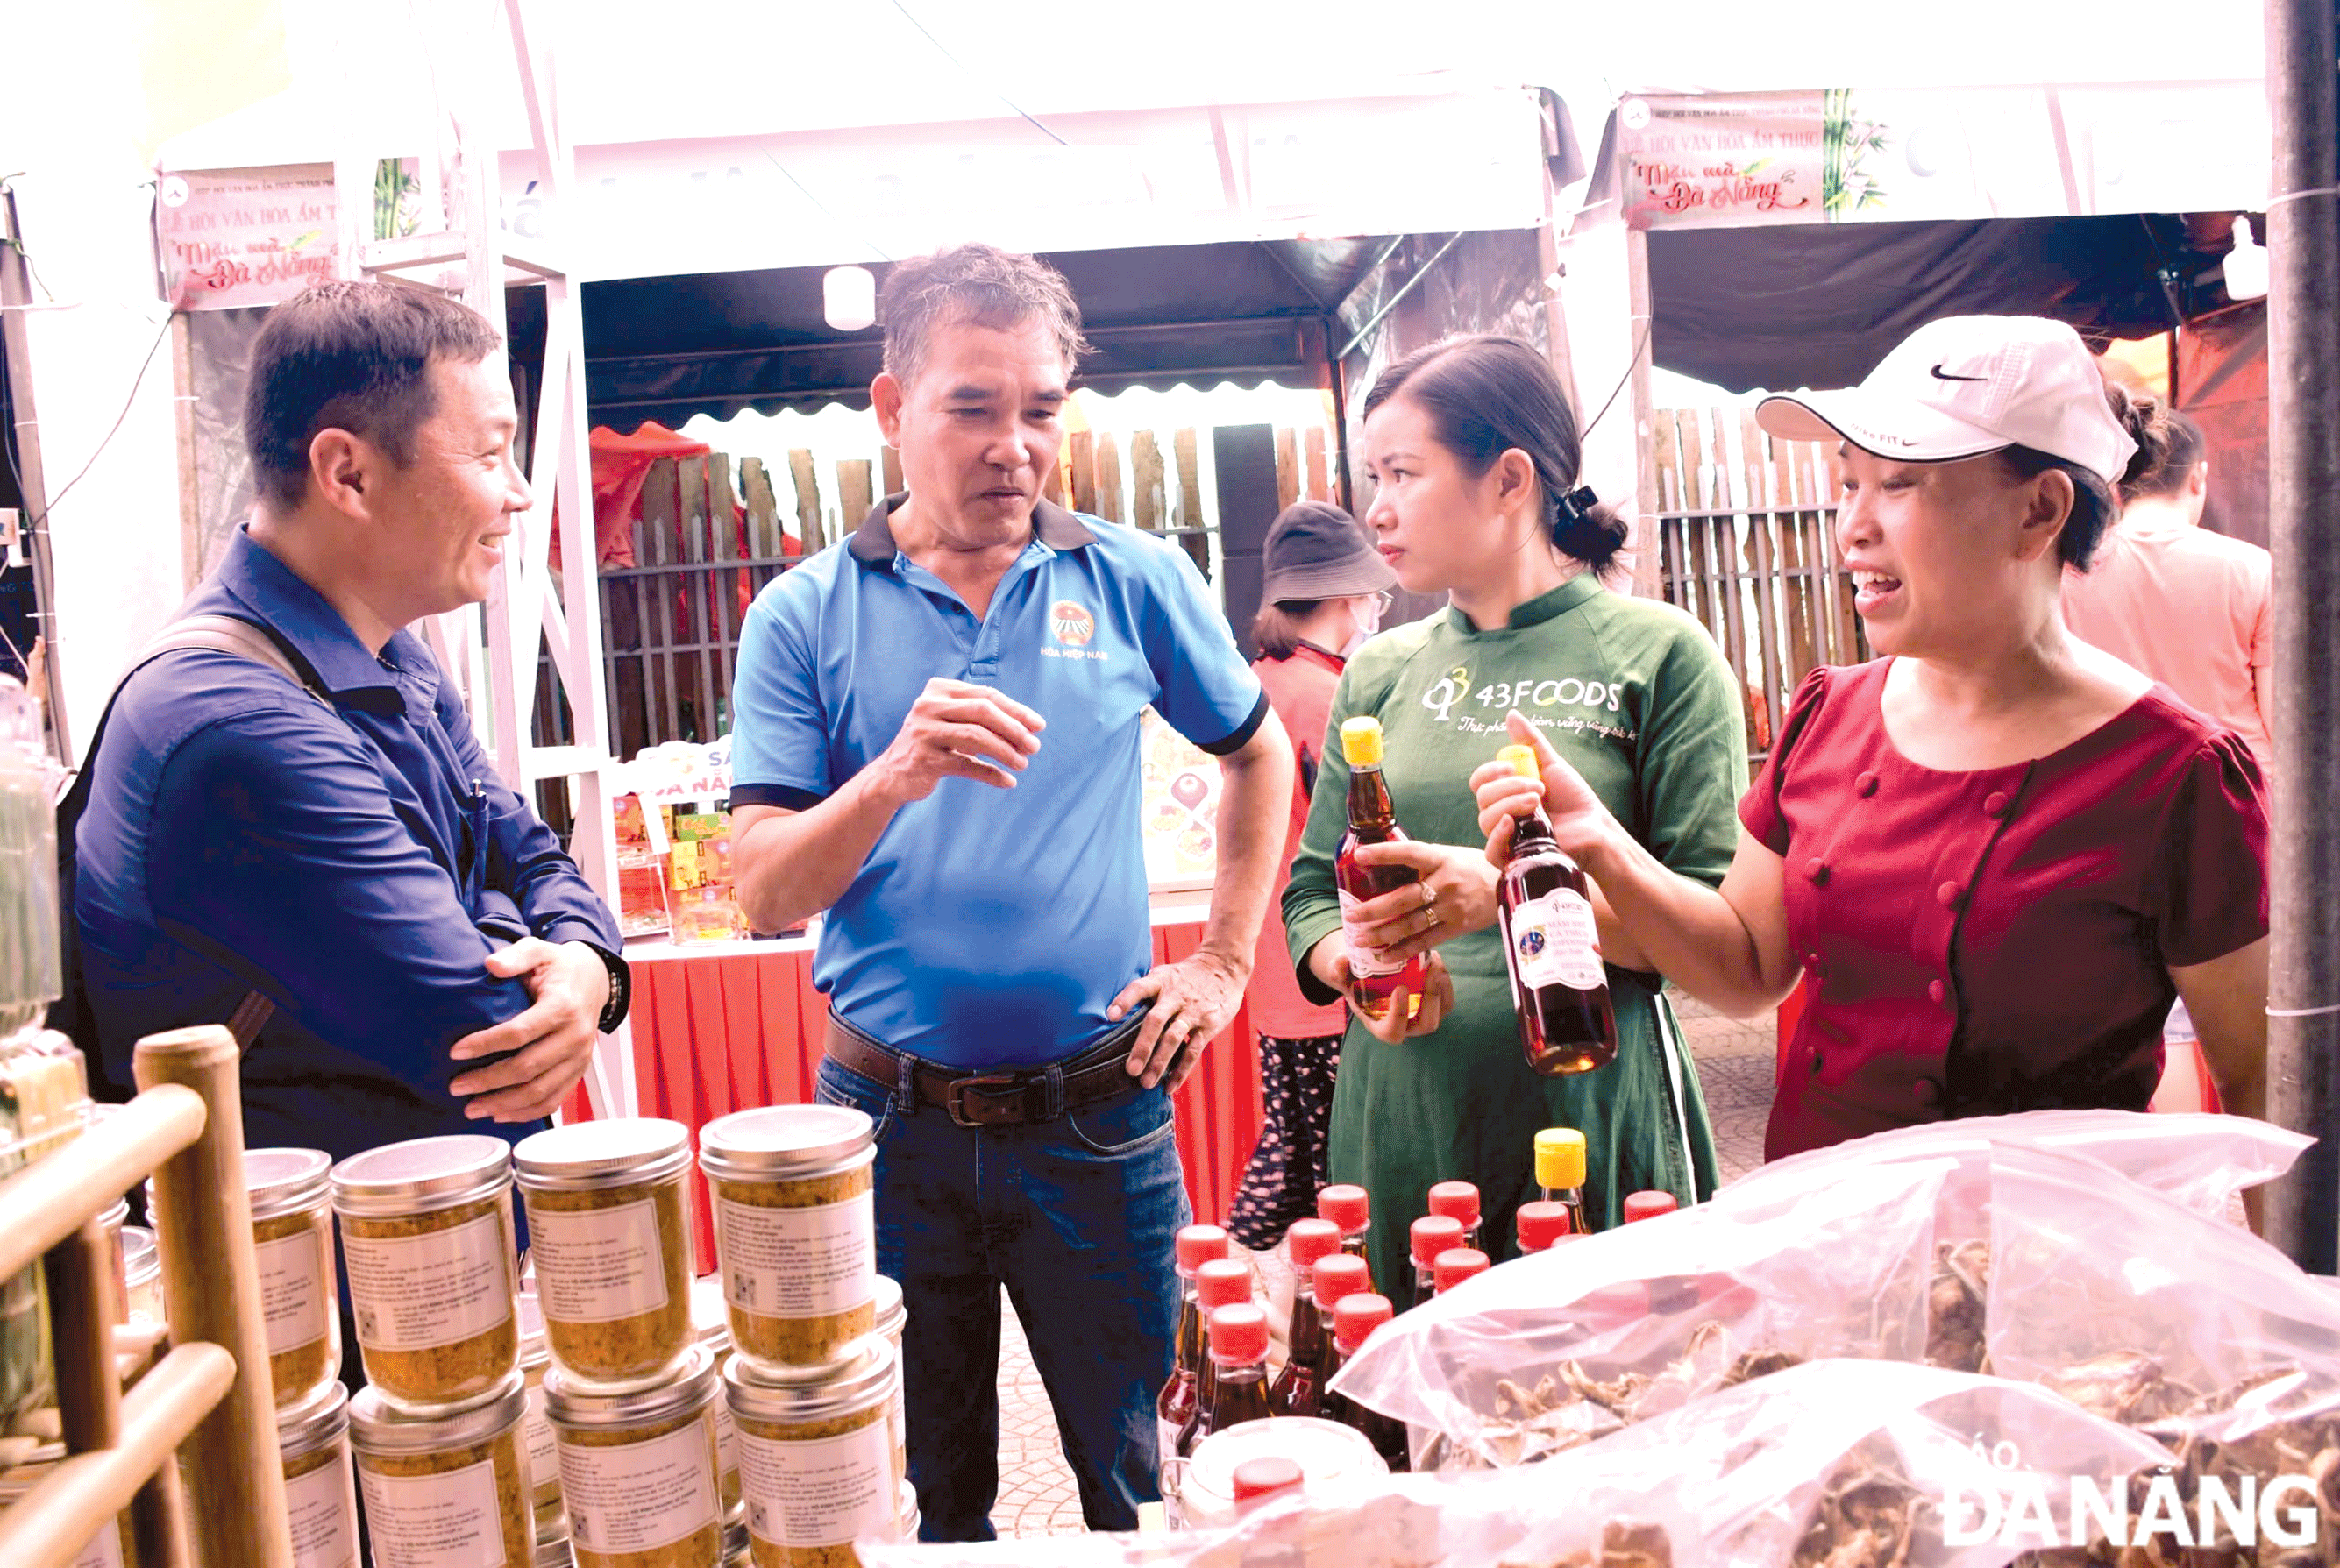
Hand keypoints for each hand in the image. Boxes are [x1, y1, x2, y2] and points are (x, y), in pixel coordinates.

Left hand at [448, 939, 609, 1122]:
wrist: (595, 980)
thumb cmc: (561, 968)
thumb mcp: (539, 950)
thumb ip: (516, 956)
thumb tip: (492, 964)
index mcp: (563, 1007)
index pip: (520, 1033)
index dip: (486, 1044)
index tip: (457, 1051)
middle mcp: (574, 1036)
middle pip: (527, 1068)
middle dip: (488, 1081)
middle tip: (457, 1086)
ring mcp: (579, 1057)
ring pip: (540, 1091)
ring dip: (504, 1104)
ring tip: (473, 1108)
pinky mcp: (578, 1070)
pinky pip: (554, 1099)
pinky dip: (527, 1112)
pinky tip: (501, 1114)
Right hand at [869, 678, 1044, 806]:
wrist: (892, 775)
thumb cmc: (932, 745)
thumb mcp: (952, 721)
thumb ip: (983, 717)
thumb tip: (1030, 728)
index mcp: (938, 690)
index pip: (986, 695)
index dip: (1017, 710)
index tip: (1039, 726)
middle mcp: (928, 706)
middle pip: (983, 711)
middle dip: (1014, 729)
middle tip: (1034, 747)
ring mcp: (924, 731)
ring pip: (976, 736)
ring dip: (1005, 752)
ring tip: (1023, 764)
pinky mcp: (924, 758)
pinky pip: (966, 765)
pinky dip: (990, 774)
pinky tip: (1007, 781)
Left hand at [1105, 948, 1248, 1092]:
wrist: (1224, 967)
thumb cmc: (1185, 976)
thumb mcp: (1164, 974)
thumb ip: (1144, 991)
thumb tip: (1111, 1015)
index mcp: (1161, 981)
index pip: (1139, 988)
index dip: (1124, 1000)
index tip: (1110, 1016)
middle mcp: (1176, 995)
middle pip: (1156, 1020)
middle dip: (1142, 1047)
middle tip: (1130, 1070)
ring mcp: (1193, 1011)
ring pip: (1174, 1038)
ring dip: (1160, 1063)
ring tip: (1146, 1083)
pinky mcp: (1209, 1025)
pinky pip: (1193, 1050)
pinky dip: (1181, 1070)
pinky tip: (1169, 1086)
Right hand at [1315, 942, 1454, 1042]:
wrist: (1370, 976)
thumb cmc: (1354, 981)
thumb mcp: (1342, 976)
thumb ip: (1337, 971)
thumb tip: (1340, 961)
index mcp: (1381, 1027)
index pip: (1393, 1031)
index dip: (1399, 1014)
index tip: (1400, 988)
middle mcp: (1406, 1026)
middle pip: (1427, 1024)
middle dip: (1431, 998)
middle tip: (1429, 970)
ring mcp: (1423, 1016)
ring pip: (1442, 1009)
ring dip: (1441, 986)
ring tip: (1433, 960)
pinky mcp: (1435, 1004)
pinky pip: (1447, 997)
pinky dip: (1444, 978)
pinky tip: (1434, 959)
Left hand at [1340, 842, 1499, 960]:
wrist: (1512, 884)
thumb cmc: (1474, 867)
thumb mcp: (1450, 853)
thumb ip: (1422, 859)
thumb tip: (1385, 858)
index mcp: (1440, 858)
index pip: (1408, 853)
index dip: (1384, 854)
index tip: (1359, 855)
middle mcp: (1445, 882)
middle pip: (1403, 897)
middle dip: (1373, 909)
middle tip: (1350, 916)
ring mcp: (1452, 907)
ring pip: (1411, 923)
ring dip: (1383, 934)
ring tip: (1360, 940)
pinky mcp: (1458, 927)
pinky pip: (1426, 941)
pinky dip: (1403, 950)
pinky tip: (1384, 956)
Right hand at [1471, 710, 1614, 861]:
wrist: (1595, 829)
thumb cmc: (1575, 800)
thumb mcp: (1552, 765)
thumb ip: (1530, 743)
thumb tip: (1511, 715)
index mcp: (1506, 794)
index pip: (1480, 781)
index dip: (1490, 771)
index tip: (1512, 767)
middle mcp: (1502, 815)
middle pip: (1482, 798)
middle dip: (1508, 787)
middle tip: (1538, 788)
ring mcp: (1506, 838)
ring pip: (1485, 820)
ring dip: (1510, 804)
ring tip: (1538, 803)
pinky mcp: (1514, 859)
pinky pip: (1490, 852)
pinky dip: (1497, 836)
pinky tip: (1512, 824)